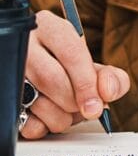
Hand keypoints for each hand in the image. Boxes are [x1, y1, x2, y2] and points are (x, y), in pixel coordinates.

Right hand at [19, 11, 129, 139]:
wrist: (37, 70)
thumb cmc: (65, 68)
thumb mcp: (88, 63)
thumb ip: (107, 76)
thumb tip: (108, 93)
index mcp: (50, 28)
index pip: (71, 53)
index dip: (87, 83)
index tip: (97, 105)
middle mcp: (24, 45)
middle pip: (52, 78)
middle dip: (74, 102)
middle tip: (85, 108)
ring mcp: (10, 70)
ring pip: (36, 101)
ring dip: (60, 117)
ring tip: (67, 111)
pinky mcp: (5, 96)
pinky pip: (24, 121)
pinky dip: (43, 127)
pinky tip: (48, 117)